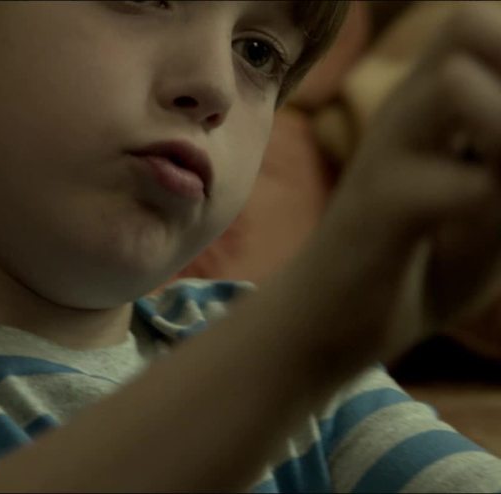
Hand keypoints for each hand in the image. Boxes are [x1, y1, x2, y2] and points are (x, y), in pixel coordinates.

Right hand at [314, 3, 500, 359]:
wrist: (325, 323)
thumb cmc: (415, 261)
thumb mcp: (491, 207)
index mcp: (433, 102)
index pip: (484, 22)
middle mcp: (405, 110)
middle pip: (471, 21)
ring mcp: (385, 152)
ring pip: (459, 85)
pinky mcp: (377, 205)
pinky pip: (467, 186)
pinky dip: (497, 209)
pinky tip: (485, 238)